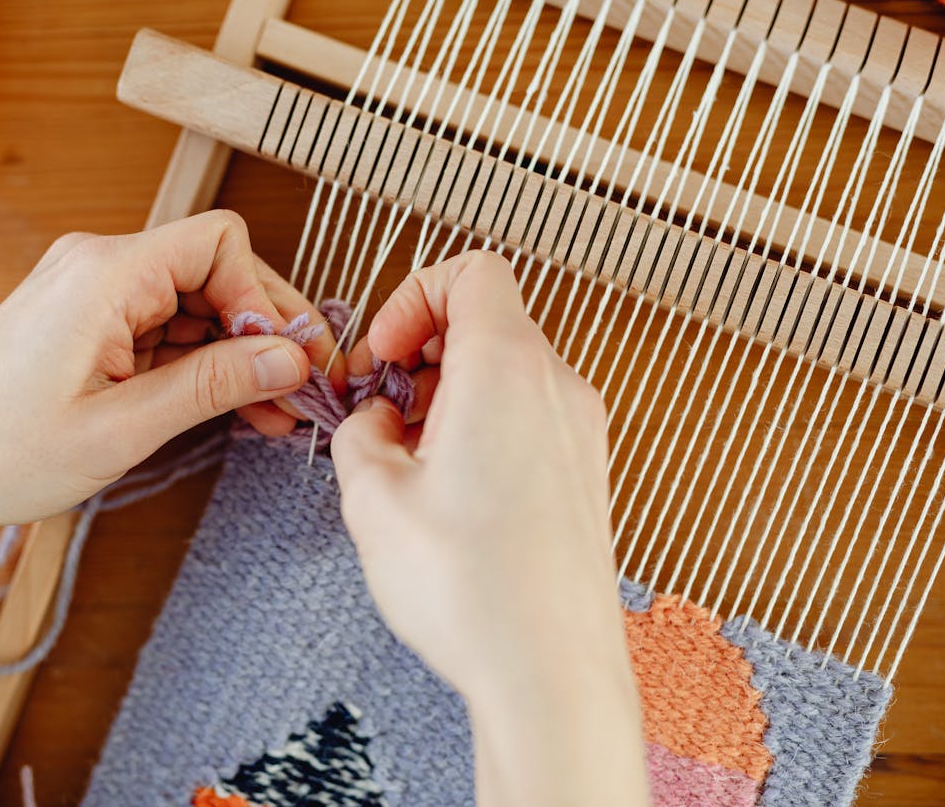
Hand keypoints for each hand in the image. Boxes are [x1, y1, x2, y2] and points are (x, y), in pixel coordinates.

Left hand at [0, 210, 342, 531]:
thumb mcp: (120, 428)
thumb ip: (212, 385)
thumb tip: (290, 357)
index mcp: (104, 274)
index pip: (219, 243)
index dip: (266, 297)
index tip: (288, 359)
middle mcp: (97, 266)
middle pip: (214, 271)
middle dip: (264, 330)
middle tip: (302, 393)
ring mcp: (89, 293)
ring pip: (194, 304)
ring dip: (236, 355)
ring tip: (272, 415)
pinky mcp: (85, 322)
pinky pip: (163, 328)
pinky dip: (198, 365)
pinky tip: (230, 408)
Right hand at [331, 251, 647, 804]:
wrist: (550, 672)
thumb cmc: (472, 587)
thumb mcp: (372, 497)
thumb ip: (360, 433)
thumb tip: (377, 421)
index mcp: (507, 367)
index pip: (472, 271)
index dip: (412, 298)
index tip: (383, 356)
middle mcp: (557, 388)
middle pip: (487, 321)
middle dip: (423, 354)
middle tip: (383, 412)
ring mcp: (580, 434)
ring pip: (507, 374)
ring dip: (450, 397)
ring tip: (410, 465)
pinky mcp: (584, 477)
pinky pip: (529, 420)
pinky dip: (483, 431)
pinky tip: (448, 497)